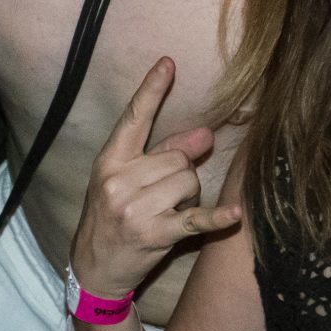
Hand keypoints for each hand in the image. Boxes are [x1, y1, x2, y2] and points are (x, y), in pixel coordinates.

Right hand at [71, 58, 240, 303]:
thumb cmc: (111, 215)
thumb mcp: (124, 179)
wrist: (94, 267)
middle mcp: (120, 181)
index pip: (133, 119)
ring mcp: (137, 209)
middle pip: (177, 158)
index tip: (168, 63)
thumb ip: (163, 153)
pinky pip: (195, 219)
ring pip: (189, 182)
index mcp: (109, 161)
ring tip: (170, 210)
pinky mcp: (156, 234)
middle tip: (165, 193)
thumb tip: (205, 134)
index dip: (152, 90)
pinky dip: (217, 217)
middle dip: (181, 172)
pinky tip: (235, 213)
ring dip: (190, 195)